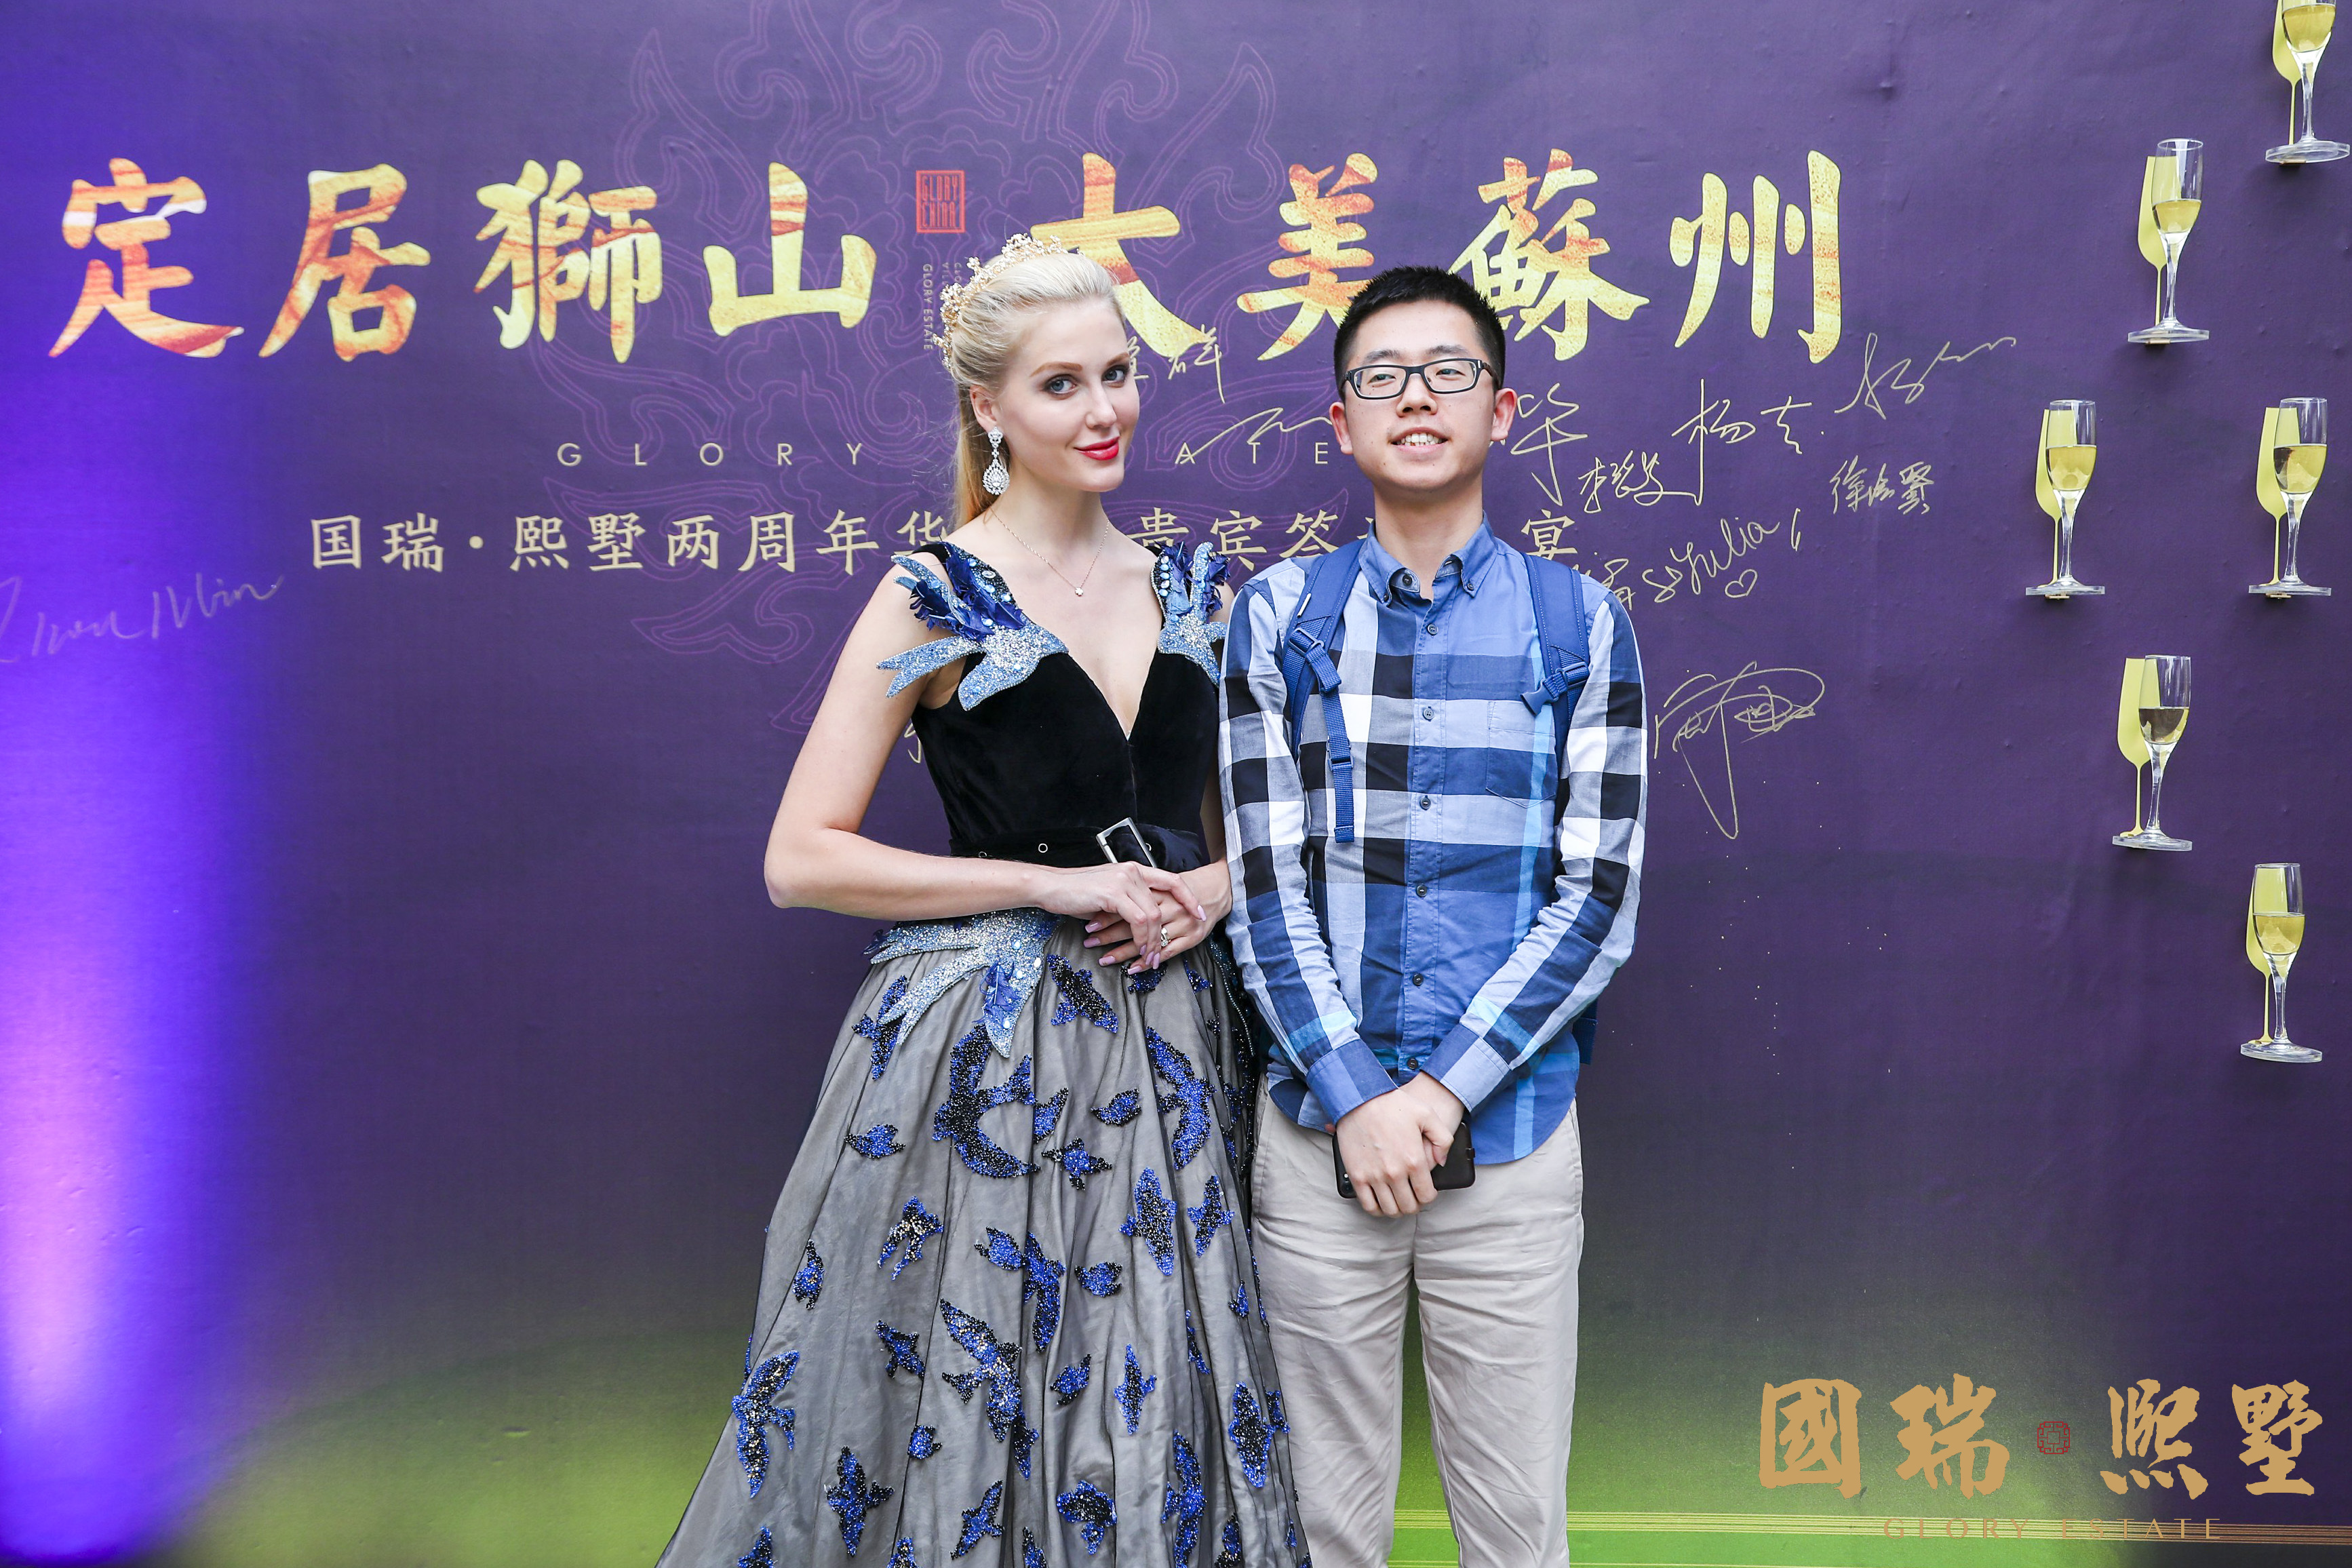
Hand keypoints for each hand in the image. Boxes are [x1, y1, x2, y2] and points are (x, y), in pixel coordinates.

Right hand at [1029, 861, 1206, 967]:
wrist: (1050, 887)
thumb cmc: (1075, 893)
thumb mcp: (1108, 895)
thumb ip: (1128, 902)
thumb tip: (1143, 922)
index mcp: (1134, 870)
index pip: (1171, 880)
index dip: (1189, 897)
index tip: (1199, 913)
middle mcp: (1132, 872)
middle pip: (1165, 903)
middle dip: (1167, 933)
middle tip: (1162, 954)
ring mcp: (1124, 881)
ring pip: (1153, 915)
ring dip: (1153, 941)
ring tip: (1150, 958)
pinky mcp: (1113, 893)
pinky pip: (1139, 920)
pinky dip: (1142, 939)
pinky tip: (1139, 949)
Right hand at [1334, 1074, 1464, 1216]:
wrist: (1359, 1098)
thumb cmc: (1393, 1104)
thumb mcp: (1427, 1114)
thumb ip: (1443, 1140)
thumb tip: (1442, 1163)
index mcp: (1414, 1160)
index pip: (1427, 1195)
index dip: (1429, 1196)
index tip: (1426, 1190)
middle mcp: (1395, 1172)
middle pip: (1409, 1206)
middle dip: (1414, 1204)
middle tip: (1412, 1196)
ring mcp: (1374, 1176)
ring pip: (1390, 1209)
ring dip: (1397, 1209)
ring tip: (1397, 1199)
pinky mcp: (1357, 1175)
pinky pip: (1368, 1205)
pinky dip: (1376, 1209)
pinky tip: (1381, 1201)